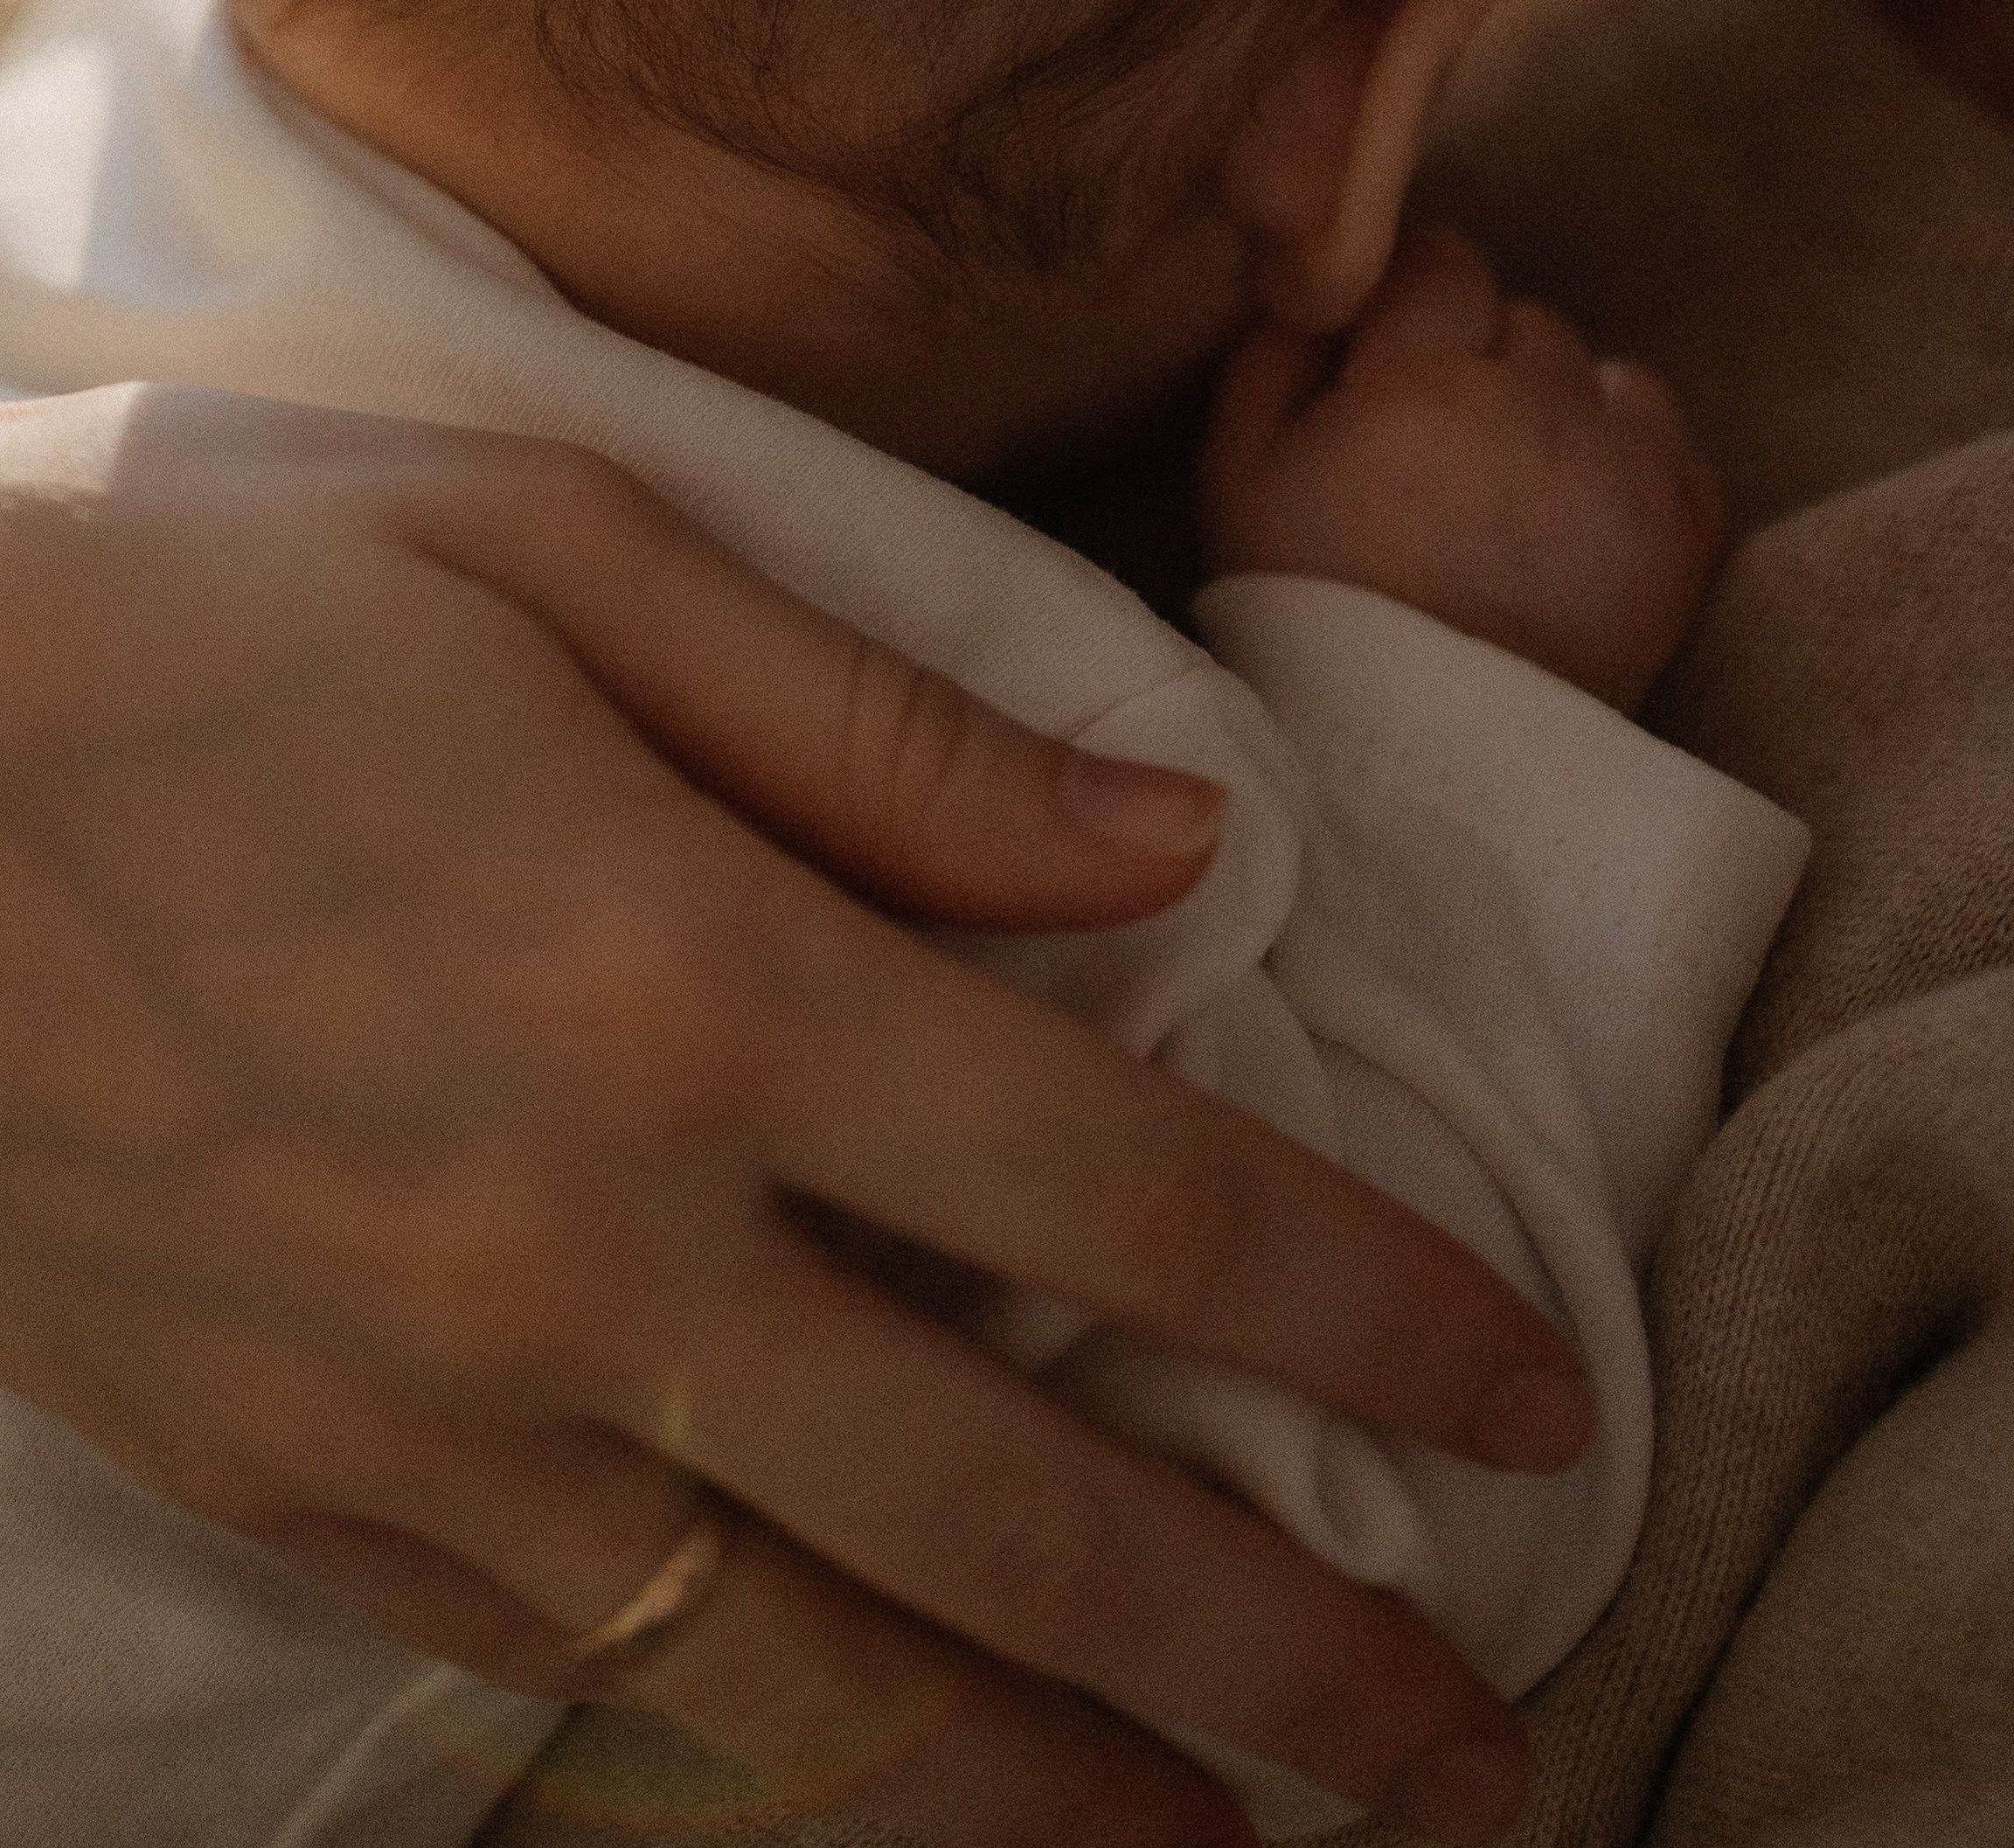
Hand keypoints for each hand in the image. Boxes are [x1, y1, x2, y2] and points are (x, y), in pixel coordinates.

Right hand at [0, 382, 1591, 1846]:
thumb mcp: (560, 553)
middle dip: (1293, 1664)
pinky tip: (892, 1775)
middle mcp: (598, 1246)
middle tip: (1487, 1772)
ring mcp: (436, 1410)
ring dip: (1060, 1796)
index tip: (1535, 1399)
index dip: (1372, 1313)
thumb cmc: (214, 618)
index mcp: (701, 979)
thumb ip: (893, 725)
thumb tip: (1183, 840)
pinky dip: (773, 1748)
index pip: (1137, 1191)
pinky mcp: (299, 1494)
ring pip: (815, 1677)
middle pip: (1025, 1517)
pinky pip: (583, 1671)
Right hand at [1200, 226, 1725, 712]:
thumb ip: (1276, 352)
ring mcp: (1626, 463)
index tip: (1390, 350)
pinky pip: (1673, 444)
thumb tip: (1318, 280)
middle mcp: (1540, 398)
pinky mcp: (1685, 528)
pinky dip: (1635, 465)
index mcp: (1421, 377)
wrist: (1425, 765)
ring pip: (1604, 374)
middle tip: (1439, 447)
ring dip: (1566, 409)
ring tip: (1516, 489)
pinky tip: (1581, 521)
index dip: (1413, 296)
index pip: (1440, 259)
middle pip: (1523, 319)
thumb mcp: (1240, 476)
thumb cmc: (1312, 615)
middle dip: (1484, 362)